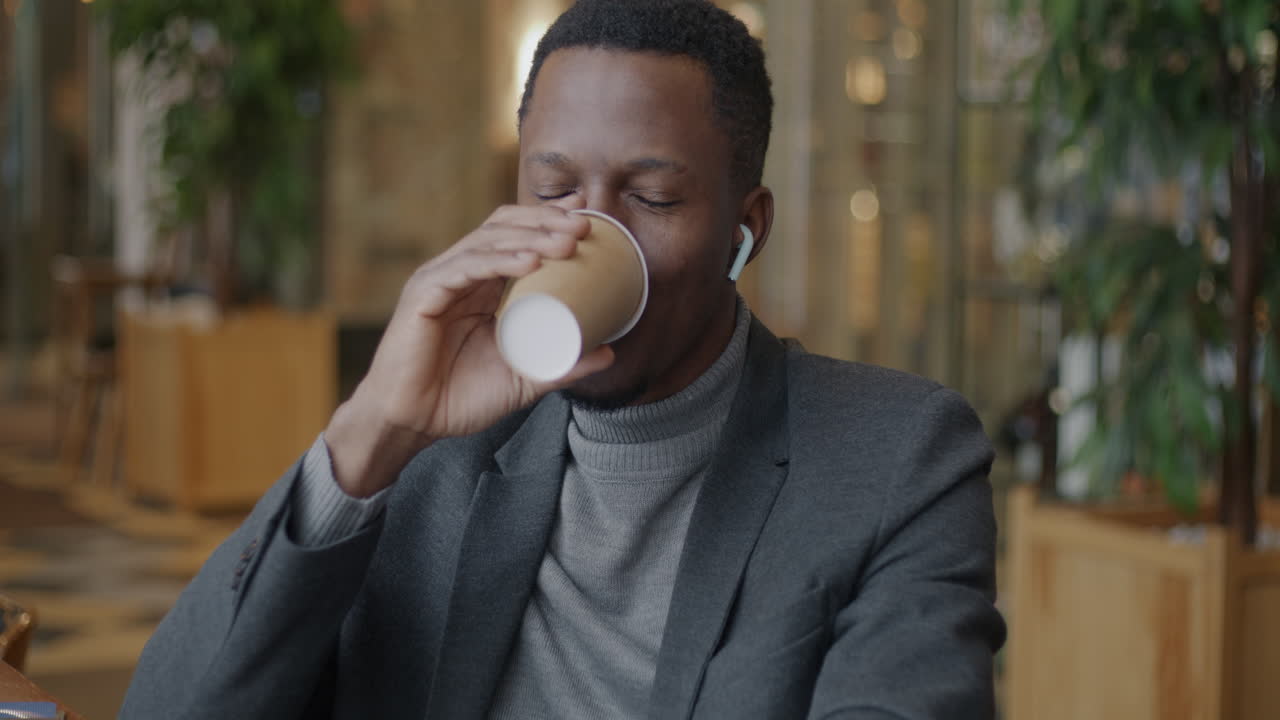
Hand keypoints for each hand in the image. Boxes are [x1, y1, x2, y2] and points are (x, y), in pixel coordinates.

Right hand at [323, 205, 614, 496]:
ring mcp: (440, 280)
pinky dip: (498, 261)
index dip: (548, 220)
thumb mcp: (524, 379)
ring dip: (531, 237)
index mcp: (481, 285)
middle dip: (546, 222)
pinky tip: (530, 262)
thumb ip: (563, 365)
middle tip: (585, 226)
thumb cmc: (460, 399)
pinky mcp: (423, 295)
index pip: (516, 236)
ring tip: (567, 242)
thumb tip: (609, 353)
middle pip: (504, 228)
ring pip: (487, 241)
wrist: (413, 424)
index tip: (587, 214)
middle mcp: (459, 274)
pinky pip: (464, 268)